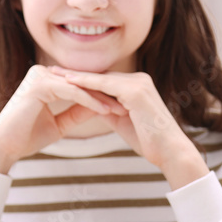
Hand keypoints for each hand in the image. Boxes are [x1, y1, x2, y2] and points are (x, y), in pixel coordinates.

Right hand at [0, 65, 127, 174]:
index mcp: (46, 79)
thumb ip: (77, 112)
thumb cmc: (26, 137)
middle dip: (106, 95)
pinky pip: (72, 92)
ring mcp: (40, 76)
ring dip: (102, 98)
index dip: (102, 96)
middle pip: (82, 83)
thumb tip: (101, 106)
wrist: (3, 147)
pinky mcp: (40, 85)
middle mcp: (42, 73)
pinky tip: (105, 110)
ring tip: (121, 109)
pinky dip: (90, 101)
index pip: (80, 85)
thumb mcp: (60, 124)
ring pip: (79, 86)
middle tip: (129, 105)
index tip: (122, 107)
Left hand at [49, 66, 209, 189]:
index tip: (60, 78)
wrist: (170, 152)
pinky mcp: (136, 91)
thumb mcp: (122, 122)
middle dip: (75, 73)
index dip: (82, 79)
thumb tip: (90, 107)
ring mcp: (139, 83)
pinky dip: (86, 83)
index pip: (104, 79)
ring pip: (100, 77)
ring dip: (76, 76)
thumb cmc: (150, 142)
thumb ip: (107, 110)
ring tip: (54, 73)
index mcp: (137, 85)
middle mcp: (139, 79)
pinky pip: (105, 85)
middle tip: (51, 70)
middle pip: (100, 75)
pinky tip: (69, 82)